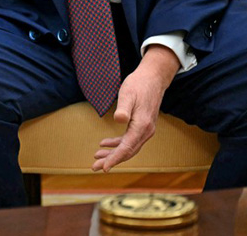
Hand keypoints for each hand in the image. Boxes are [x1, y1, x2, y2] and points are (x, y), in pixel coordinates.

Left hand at [92, 45, 179, 172]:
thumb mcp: (128, 94)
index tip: (103, 167)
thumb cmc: (138, 85)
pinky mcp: (142, 126)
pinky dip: (118, 144)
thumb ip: (124, 108)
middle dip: (111, 160)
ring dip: (113, 153)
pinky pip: (129, 140)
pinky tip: (105, 143)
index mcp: (142, 126)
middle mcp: (146, 131)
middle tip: (94, 167)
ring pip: (128, 147)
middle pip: (127, 152)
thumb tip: (119, 120)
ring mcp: (145, 130)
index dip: (114, 158)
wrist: (153, 78)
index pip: (127, 147)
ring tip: (96, 156)